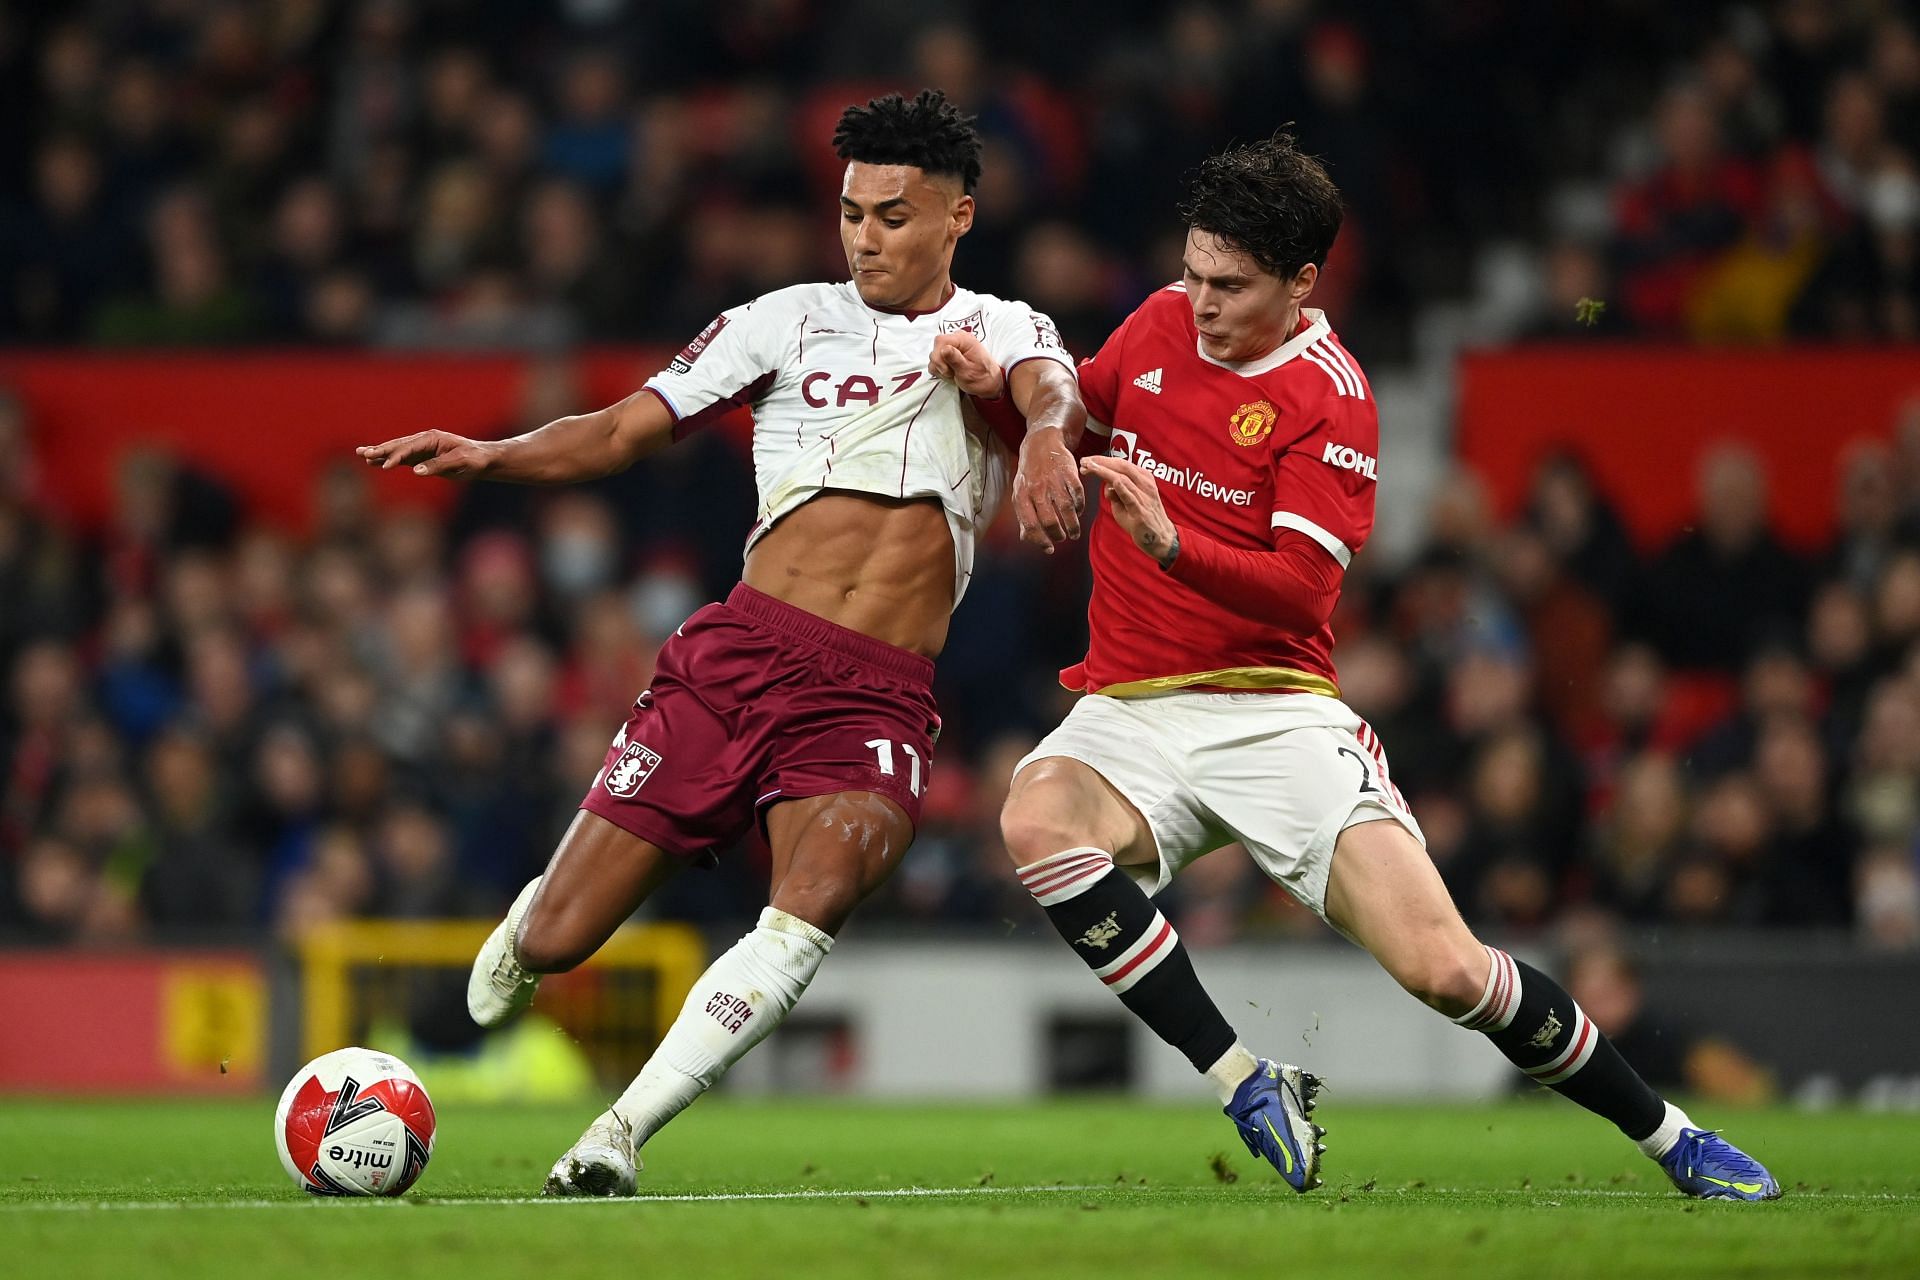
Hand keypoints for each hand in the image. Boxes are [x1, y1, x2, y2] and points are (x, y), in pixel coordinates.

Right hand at [355, 431, 495, 477]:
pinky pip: (402, 458)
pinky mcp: (422, 457)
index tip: (385, 466)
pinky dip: (389, 459)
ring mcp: (422, 448)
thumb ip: (439, 466)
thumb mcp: (460, 463)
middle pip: (399, 445)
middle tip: (362, 453)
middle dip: (381, 450)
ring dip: (380, 453)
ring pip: (398, 450)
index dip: (396, 456)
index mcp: (433, 438)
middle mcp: (425, 441)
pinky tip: (375, 461)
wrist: (483, 459)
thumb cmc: (475, 460)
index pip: (410, 448)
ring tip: (361, 454)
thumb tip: (417, 471)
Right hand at [927, 331, 1003, 397]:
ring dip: (941, 369)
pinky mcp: (948, 354)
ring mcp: (952, 346)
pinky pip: (935, 360)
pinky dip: (940, 370)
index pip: (940, 340)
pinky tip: (951, 373)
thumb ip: (955, 359)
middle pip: (936, 348)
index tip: (947, 370)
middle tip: (952, 373)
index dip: (939, 357)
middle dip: (940, 364)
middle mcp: (958, 339)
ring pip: (934, 355)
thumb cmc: (982, 378)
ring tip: (954, 374)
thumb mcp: (968, 372)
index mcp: (964, 339)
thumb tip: (944, 349)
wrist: (988, 383)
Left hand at [1013, 428, 1083, 552]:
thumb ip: (1023, 516)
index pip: (1031, 525)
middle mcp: (1037, 489)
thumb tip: (1026, 538)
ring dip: (1073, 525)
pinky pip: (1077, 495)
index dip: (1041, 541)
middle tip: (1063, 538)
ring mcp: (1053, 480)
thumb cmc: (1030, 473)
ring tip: (1074, 532)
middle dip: (1058, 534)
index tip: (1049, 548)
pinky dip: (1080, 507)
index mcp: (1022, 496)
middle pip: (1050, 520)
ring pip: (1066, 510)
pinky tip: (1078, 512)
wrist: (1042, 443)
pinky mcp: (1069, 473)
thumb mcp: (1021, 492)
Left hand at [1081, 455, 1177, 566]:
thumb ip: (1116, 492)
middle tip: (1084, 461)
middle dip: (1101, 462)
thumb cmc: (1142, 517)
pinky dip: (1120, 488)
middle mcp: (1145, 483)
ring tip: (1089, 468)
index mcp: (1143, 478)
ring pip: (1123, 478)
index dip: (1103, 460)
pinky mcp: (1141, 510)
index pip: (1121, 464)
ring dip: (1104, 472)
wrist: (1160, 537)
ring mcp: (1144, 496)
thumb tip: (1106, 485)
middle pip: (1121, 466)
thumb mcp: (1126, 501)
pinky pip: (1130, 496)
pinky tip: (1110, 483)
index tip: (1087, 461)